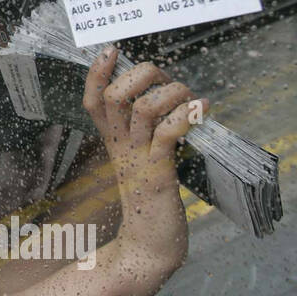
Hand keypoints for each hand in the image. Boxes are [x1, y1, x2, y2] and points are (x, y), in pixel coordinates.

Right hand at [82, 46, 205, 196]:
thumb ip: (147, 135)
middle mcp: (122, 147)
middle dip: (142, 74)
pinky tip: (202, 108)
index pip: (93, 101)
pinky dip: (187, 114)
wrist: (150, 245)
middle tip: (165, 79)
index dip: (97, 74)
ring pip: (142, 109)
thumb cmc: (151, 202)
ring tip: (189, 96)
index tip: (111, 50)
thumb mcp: (142, 162)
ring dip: (171, 92)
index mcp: (115, 142)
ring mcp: (139, 160)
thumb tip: (166, 104)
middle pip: (114, 97)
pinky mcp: (158, 174)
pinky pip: (168, 134)